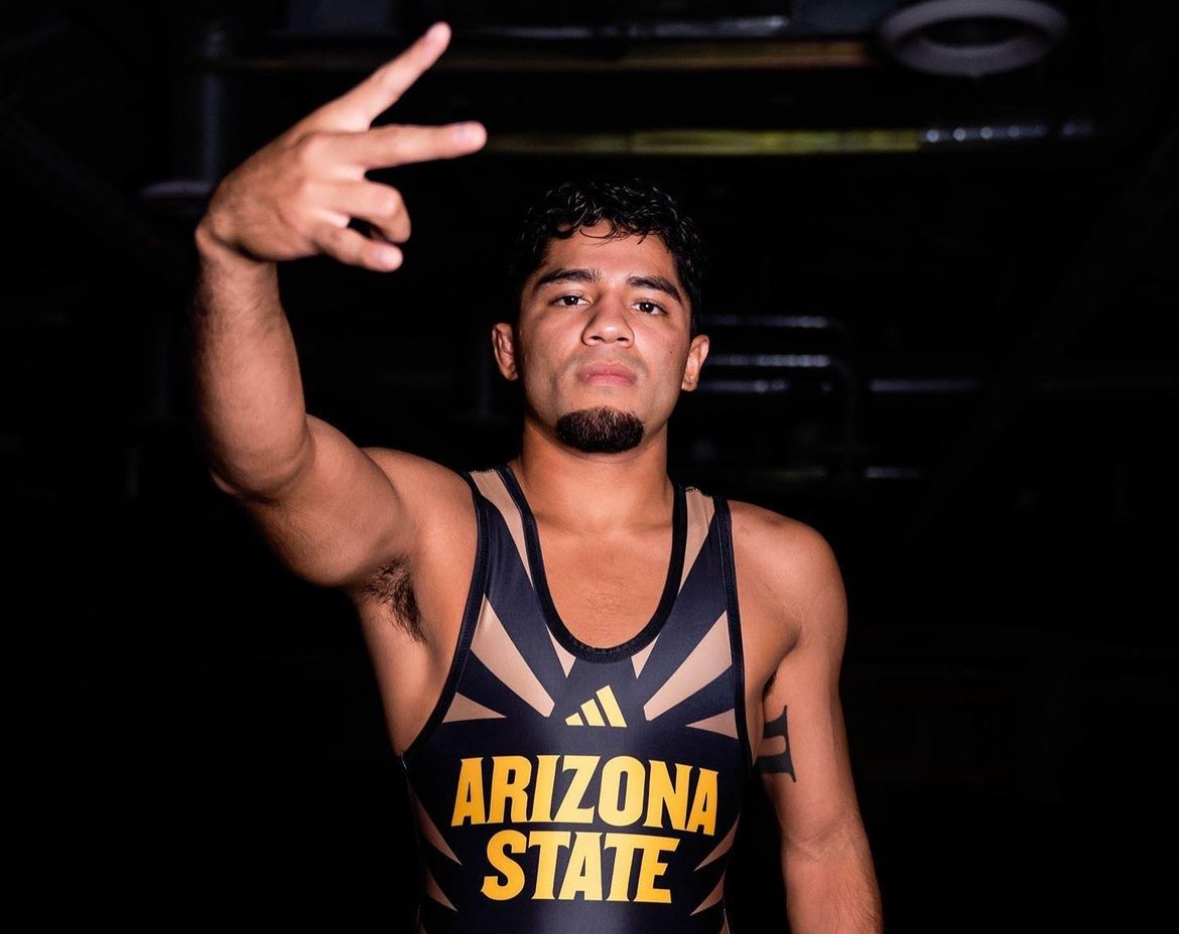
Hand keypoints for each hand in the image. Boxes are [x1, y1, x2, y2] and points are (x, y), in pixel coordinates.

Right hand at [198, 21, 484, 270]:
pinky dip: (375, 254)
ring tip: (388, 235)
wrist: (232, 213)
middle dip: (438, 141)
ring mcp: (318, 191)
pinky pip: (352, 244)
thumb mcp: (316, 141)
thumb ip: (366, 143)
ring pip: (387, 203)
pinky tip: (390, 259)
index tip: (442, 34)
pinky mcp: (310, 228)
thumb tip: (414, 152)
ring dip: (399, 227)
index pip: (379, 86)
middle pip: (394, 143)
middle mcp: (328, 152)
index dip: (413, 60)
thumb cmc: (287, 176)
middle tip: (476, 134)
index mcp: (334, 124)